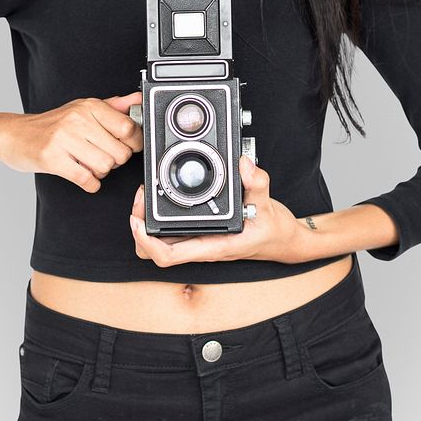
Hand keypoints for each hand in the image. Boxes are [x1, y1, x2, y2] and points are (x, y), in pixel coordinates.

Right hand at [0, 91, 142, 192]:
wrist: (13, 134)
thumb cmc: (50, 124)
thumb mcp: (82, 108)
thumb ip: (113, 106)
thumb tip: (138, 100)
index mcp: (89, 106)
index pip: (128, 128)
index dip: (133, 142)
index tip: (127, 145)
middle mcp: (77, 120)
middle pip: (120, 152)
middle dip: (116, 160)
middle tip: (103, 156)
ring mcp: (64, 139)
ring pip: (105, 166)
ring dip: (101, 172)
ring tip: (89, 164)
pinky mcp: (52, 159)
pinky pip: (87, 179)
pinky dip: (90, 183)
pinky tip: (84, 175)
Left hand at [128, 155, 305, 265]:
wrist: (283, 240)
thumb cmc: (273, 230)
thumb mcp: (268, 203)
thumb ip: (256, 183)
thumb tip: (244, 164)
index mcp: (213, 246)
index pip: (169, 256)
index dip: (146, 241)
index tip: (137, 220)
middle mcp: (201, 246)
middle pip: (155, 251)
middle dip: (139, 227)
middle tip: (141, 197)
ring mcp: (199, 241)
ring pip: (160, 242)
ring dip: (146, 223)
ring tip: (146, 196)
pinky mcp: (201, 233)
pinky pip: (171, 232)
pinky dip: (159, 218)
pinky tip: (160, 196)